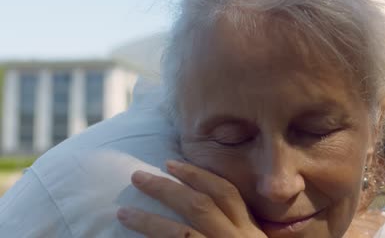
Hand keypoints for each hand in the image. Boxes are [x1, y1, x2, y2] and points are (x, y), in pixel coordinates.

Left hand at [117, 160, 266, 237]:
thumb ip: (235, 230)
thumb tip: (207, 211)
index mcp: (249, 233)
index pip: (226, 193)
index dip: (198, 175)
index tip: (172, 163)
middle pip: (200, 206)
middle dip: (167, 188)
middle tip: (138, 177)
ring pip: (181, 234)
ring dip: (149, 221)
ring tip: (124, 212)